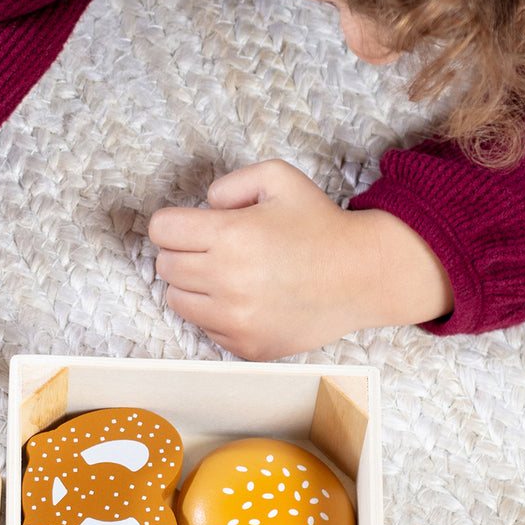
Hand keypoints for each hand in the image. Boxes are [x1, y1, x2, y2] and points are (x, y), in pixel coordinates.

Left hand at [148, 160, 452, 359]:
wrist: (363, 275)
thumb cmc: (319, 225)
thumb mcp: (278, 177)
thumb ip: (229, 184)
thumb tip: (203, 208)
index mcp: (230, 235)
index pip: (161, 230)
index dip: (174, 224)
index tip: (191, 227)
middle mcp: (228, 281)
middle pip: (164, 266)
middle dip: (183, 252)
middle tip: (216, 249)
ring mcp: (236, 320)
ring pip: (177, 301)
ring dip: (194, 286)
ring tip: (229, 275)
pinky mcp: (246, 347)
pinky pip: (205, 328)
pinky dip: (217, 314)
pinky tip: (249, 299)